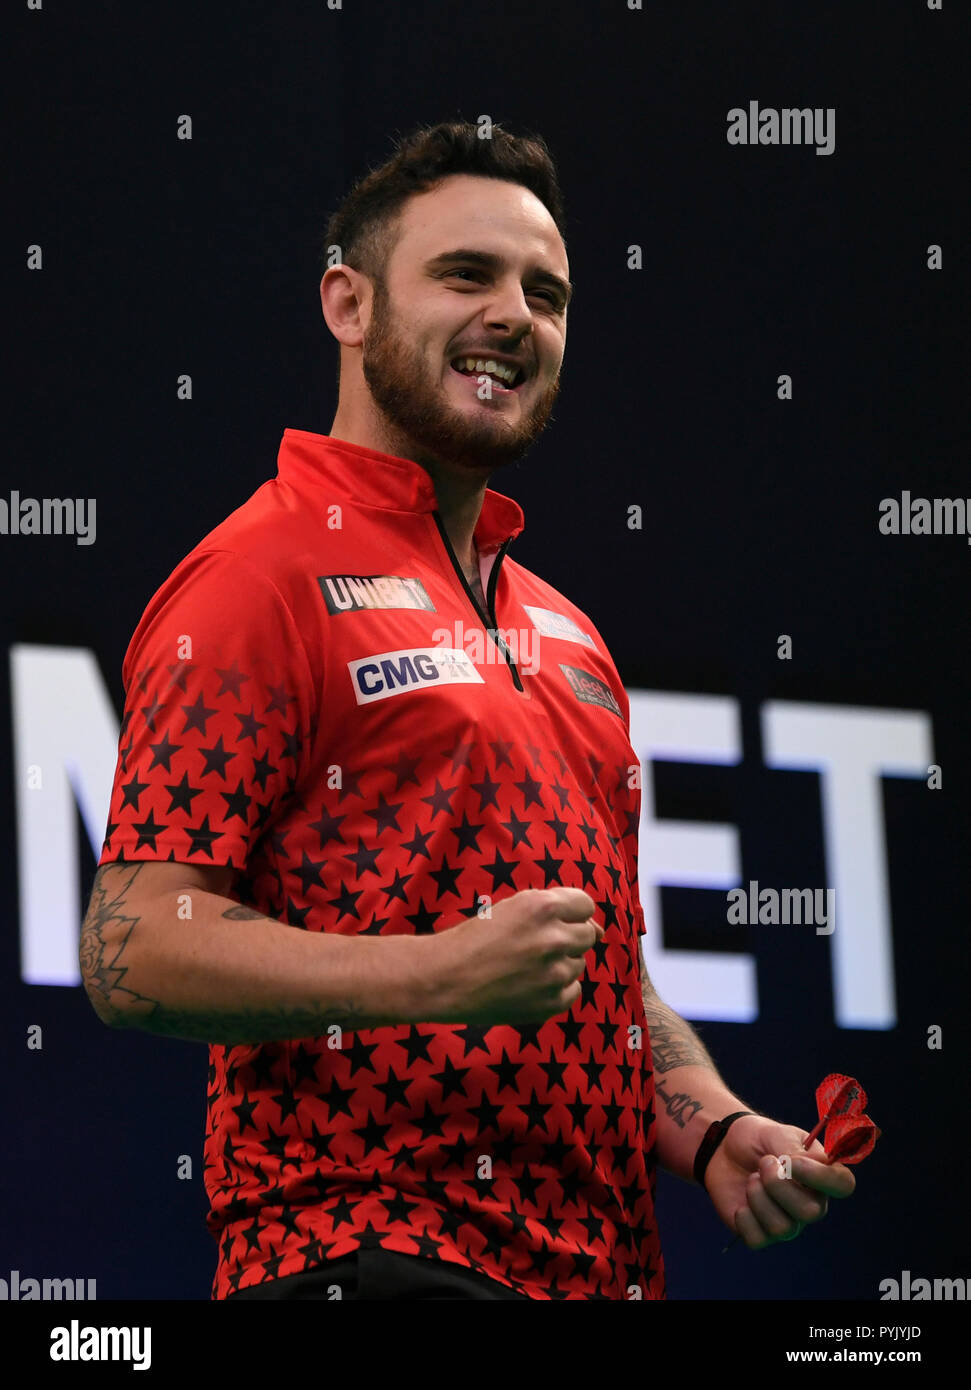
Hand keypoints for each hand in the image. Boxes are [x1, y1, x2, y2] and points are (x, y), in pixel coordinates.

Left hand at [703, 1115, 856, 1249]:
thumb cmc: (756, 1139)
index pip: (843, 1185)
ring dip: (758, 1197)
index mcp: (820, 1174)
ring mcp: (788, 1221)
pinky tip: (741, 1202)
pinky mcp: (762, 1234)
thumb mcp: (775, 1133)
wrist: (724, 1148)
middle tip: (764, 1162)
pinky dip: (744, 1218)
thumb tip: (800, 1165)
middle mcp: (810, 1202)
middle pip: (811, 1212)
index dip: (822, 1177)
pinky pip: (757, 1239)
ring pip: (783, 1228)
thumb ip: (791, 1148)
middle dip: (779, 1185)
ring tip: (752, 1179)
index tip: (791, 1161)